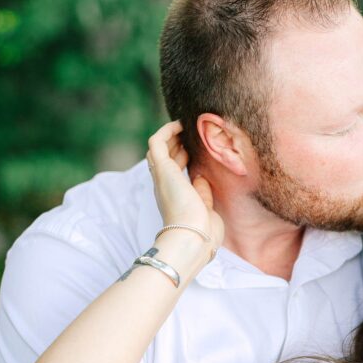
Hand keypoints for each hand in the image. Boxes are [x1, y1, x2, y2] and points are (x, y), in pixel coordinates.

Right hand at [146, 120, 223, 250]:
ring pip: (158, 149)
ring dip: (170, 135)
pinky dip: (166, 131)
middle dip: (177, 143)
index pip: (174, 170)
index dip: (182, 156)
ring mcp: (162, 177)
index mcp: (175, 195)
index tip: (195, 148)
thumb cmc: (202, 231)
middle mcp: (165, 185)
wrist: (194, 237)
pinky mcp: (162, 169)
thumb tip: (201, 177)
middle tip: (191, 133)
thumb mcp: (205, 208)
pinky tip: (179, 125)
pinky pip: (156, 143)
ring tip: (185, 126)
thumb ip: (202, 192)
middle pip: (165, 157)